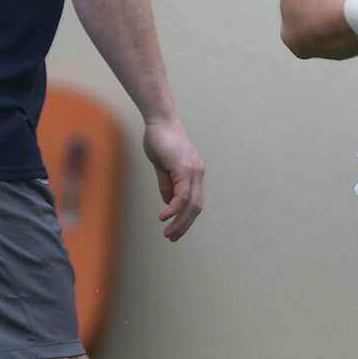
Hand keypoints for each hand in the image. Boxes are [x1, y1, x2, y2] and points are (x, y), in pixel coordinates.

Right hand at [143, 118, 204, 240]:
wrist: (159, 120)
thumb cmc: (159, 139)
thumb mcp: (162, 166)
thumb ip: (167, 183)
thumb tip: (168, 202)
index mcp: (194, 173)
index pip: (194, 202)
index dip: (186, 219)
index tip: (174, 230)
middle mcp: (198, 173)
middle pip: (196, 207)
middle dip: (184, 226)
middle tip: (171, 238)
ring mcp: (193, 170)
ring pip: (191, 204)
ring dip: (180, 222)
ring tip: (168, 233)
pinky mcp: (184, 168)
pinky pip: (182, 195)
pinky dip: (174, 209)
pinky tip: (164, 217)